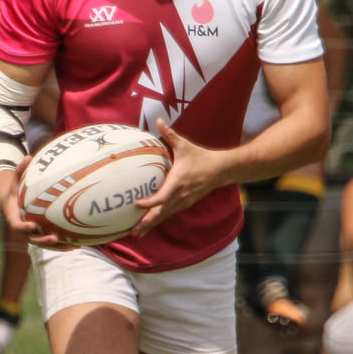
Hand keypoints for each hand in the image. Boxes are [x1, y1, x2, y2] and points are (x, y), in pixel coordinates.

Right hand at [0, 162, 74, 248]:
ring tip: (72, 246)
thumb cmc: (15, 190)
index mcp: (14, 217)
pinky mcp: (39, 236)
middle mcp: (22, 229)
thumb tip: (28, 156)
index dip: (24, 227)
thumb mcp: (15, 180)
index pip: (16, 225)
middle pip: (31, 239)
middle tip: (54, 238)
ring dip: (57, 247)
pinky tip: (77, 245)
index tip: (32, 225)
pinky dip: (62, 245)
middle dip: (42, 241)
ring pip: (43, 244)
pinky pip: (51, 244)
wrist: (12, 204)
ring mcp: (30, 235)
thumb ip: (20, 170)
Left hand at [130, 120, 224, 236]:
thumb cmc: (201, 157)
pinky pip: (168, 213)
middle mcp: (180, 196)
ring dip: (150, 225)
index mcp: (178, 182)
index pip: (162, 197)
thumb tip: (159, 120)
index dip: (149, 203)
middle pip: (160, 213)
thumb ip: (169, 135)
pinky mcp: (184, 203)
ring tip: (135, 233)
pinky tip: (147, 225)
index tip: (136, 204)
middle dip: (145, 223)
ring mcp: (183, 202)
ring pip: (164, 216)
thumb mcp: (184, 146)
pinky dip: (157, 219)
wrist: (221, 170)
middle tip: (131, 232)